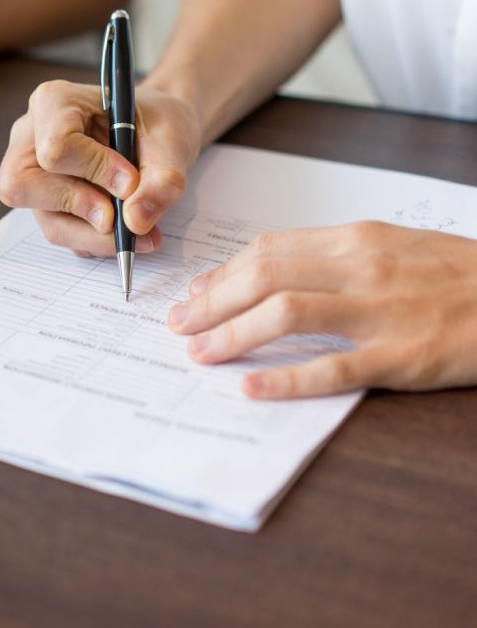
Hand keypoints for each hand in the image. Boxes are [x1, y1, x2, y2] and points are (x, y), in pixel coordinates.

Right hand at [0, 80, 201, 255]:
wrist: (156, 133)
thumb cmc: (157, 123)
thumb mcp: (172, 140)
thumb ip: (161, 179)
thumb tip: (135, 221)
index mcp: (54, 102)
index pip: (55, 146)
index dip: (94, 171)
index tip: (131, 182)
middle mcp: (30, 137)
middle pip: (24, 185)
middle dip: (80, 209)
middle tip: (120, 218)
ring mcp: (33, 173)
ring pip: (45, 219)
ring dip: (95, 236)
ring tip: (140, 232)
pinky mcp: (44, 203)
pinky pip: (61, 233)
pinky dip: (96, 241)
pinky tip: (126, 230)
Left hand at [167, 222, 476, 398]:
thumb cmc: (454, 275)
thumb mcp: (391, 249)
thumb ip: (328, 259)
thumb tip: (264, 273)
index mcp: (355, 240)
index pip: (268, 251)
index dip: (221, 275)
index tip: (194, 296)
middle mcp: (360, 268)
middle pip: (264, 277)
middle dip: (211, 304)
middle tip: (178, 327)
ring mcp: (381, 312)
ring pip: (286, 314)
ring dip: (232, 335)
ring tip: (199, 354)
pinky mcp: (401, 356)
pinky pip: (333, 367)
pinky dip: (286, 378)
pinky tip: (251, 387)